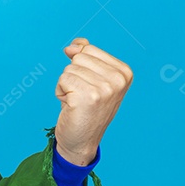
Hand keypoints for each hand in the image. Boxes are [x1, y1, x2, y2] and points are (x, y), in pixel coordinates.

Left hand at [54, 37, 132, 164]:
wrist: (81, 140)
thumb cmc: (85, 107)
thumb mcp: (90, 77)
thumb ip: (85, 55)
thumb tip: (73, 45)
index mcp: (124, 72)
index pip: (88, 49)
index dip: (80, 66)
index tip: (89, 85)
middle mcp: (118, 80)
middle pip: (78, 57)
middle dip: (72, 75)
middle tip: (81, 95)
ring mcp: (105, 88)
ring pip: (69, 69)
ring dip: (66, 85)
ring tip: (77, 101)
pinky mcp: (88, 96)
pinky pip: (62, 79)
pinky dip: (60, 92)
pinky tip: (71, 106)